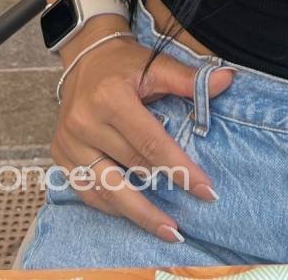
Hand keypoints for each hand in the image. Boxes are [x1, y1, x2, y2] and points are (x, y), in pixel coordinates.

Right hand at [52, 32, 233, 240]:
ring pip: (105, 188)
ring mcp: (68, 141)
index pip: (151, 142)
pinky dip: (110, 206)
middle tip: (183, 227)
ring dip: (135, 214)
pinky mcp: (60, 154)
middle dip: (159, 200)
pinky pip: (85, 190)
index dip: (180, 168)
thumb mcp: (156, 64)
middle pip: (130, 169)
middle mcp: (85, 122)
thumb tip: (226, 81)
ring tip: (164, 230)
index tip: (205, 190)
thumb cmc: (125, 64)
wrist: (86, 57)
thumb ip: (189, 79)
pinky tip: (132, 215)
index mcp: (111, 98)